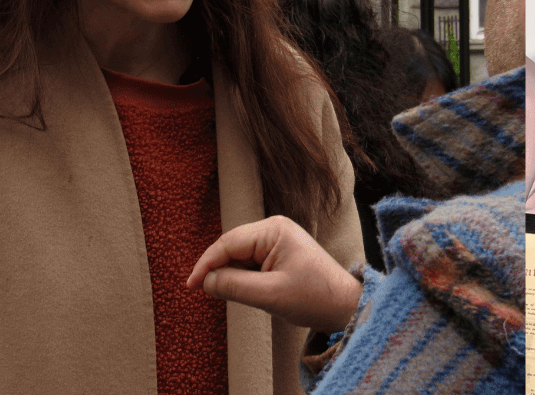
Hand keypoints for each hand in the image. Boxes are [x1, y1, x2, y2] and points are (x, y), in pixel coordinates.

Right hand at [186, 215, 361, 332]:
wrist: (344, 305)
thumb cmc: (314, 298)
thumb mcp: (270, 295)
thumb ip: (234, 286)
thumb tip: (206, 281)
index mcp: (274, 230)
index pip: (227, 243)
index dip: (206, 264)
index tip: (190, 286)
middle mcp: (274, 229)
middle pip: (231, 247)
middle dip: (218, 270)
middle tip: (205, 293)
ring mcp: (278, 240)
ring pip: (239, 256)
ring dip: (233, 275)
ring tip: (241, 296)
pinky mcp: (280, 254)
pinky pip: (251, 263)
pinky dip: (244, 278)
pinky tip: (249, 292)